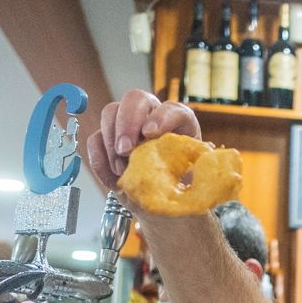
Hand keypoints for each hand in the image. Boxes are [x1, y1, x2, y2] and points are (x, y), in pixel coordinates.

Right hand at [86, 89, 201, 189]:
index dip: (161, 117)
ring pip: (110, 112)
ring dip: (111, 140)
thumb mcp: (195, 180)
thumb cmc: (180, 187)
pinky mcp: (108, 140)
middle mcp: (151, 117)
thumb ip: (197, 169)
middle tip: (125, 150)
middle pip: (135, 99)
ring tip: (121, 170)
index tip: (151, 134)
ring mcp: (127, 126)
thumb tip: (207, 161)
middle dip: (127, 123)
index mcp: (180, 123)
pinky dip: (99, 159)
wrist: (159, 203)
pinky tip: (111, 179)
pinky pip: (94, 138)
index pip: (172, 109)